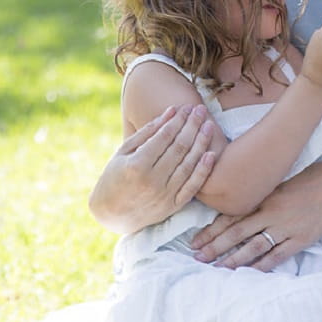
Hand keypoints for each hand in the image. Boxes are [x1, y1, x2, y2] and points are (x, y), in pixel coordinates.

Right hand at [89, 104, 216, 233]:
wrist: (111, 214)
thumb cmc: (114, 177)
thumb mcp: (123, 152)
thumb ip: (147, 132)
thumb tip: (171, 112)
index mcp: (137, 166)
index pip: (164, 137)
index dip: (178, 120)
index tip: (187, 107)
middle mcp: (152, 181)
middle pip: (179, 148)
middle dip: (192, 126)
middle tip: (200, 110)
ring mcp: (164, 195)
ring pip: (189, 164)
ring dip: (201, 143)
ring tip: (209, 125)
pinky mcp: (172, 206)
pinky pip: (192, 187)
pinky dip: (203, 170)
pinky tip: (211, 154)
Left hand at [191, 157, 321, 270]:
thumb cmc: (310, 178)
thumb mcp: (281, 178)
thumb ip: (261, 191)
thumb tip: (238, 199)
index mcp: (264, 196)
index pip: (231, 215)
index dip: (212, 229)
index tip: (195, 240)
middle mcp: (271, 212)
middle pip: (236, 233)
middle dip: (215, 246)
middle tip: (197, 257)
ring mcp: (285, 227)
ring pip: (253, 247)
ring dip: (233, 259)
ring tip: (216, 268)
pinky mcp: (300, 239)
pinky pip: (277, 256)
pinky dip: (261, 266)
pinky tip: (248, 273)